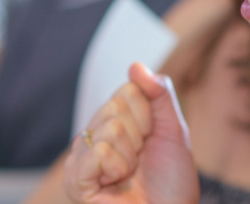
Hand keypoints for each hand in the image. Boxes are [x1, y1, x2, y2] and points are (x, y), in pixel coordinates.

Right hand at [63, 63, 198, 203]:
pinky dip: (116, 169)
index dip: (148, 117)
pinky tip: (114, 184)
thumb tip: (135, 65)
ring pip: (109, 129)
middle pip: (115, 107)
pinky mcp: (76, 180)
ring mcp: (81, 157)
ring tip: (128, 177)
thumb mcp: (173, 131)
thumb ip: (159, 95)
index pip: (127, 91)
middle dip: (139, 137)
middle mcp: (92, 136)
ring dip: (130, 157)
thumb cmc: (171, 183)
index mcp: (112, 122)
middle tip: (140, 163)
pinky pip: (99, 152)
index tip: (152, 142)